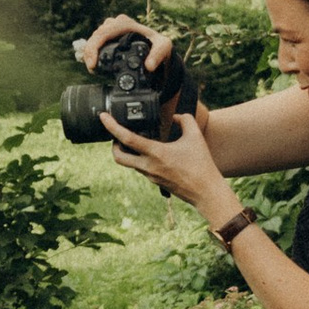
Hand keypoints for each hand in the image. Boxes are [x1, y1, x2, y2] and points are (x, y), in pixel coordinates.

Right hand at [76, 12, 173, 74]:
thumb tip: (149, 66)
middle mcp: (116, 23)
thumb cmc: (159, 44)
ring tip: (92, 68)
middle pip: (96, 36)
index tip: (93, 64)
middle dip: (90, 53)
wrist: (157, 46)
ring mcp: (111, 28)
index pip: (104, 33)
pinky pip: (96, 41)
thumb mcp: (164, 47)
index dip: (94, 48)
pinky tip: (92, 62)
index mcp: (126, 24)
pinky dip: (92, 52)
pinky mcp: (109, 35)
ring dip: (90, 52)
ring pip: (94, 38)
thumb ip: (158, 55)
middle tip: (92, 69)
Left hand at [103, 99, 228, 214]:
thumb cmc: (201, 165)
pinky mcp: (155, 181)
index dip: (112, 126)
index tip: (103, 117)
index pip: (126, 138)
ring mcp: (150, 175)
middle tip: (116, 135)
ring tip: (133, 140)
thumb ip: (185, 120)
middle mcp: (148, 166)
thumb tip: (175, 116)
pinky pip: (140, 169)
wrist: (205, 192)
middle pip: (118, 157)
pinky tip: (149, 152)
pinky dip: (139, 159)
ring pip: (128, 164)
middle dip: (113, 145)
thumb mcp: (195, 136)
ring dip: (126, 152)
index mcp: (156, 153)